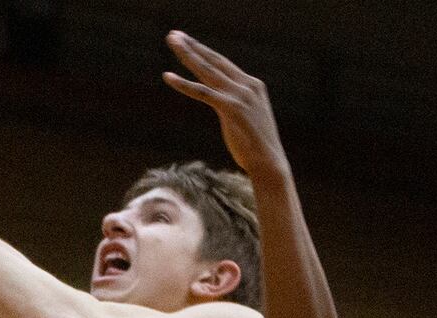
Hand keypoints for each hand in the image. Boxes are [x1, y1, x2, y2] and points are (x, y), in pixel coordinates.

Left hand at [162, 31, 288, 177]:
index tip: (187, 41)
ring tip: (171, 41)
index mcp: (252, 85)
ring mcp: (240, 96)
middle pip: (214, 61)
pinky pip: (202, 92)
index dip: (203, 51)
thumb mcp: (248, 118)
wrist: (269, 163)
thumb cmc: (256, 146)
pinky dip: (183, 84)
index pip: (223, 63)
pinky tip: (168, 76)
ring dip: (187, 54)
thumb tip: (224, 102)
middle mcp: (247, 85)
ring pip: (207, 71)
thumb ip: (237, 104)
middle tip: (174, 35)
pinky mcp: (231, 108)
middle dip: (192, 46)